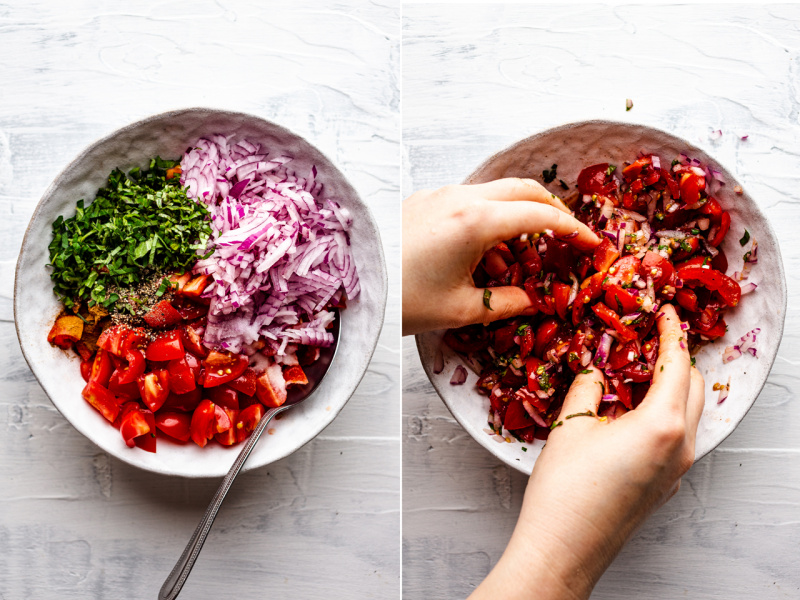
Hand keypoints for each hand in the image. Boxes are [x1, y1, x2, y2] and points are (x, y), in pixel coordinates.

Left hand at [402, 178, 599, 335]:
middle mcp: (461, 197)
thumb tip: (537, 301)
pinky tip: (484, 255)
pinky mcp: (424, 200)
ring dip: (518, 215)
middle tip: (566, 237)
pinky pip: (471, 200)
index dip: (574, 229)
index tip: (592, 244)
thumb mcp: (460, 309)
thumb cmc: (402, 300)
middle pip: (524, 189)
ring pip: (497, 192)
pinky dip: (490, 218)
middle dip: (552, 210)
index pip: (542, 214)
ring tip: (520, 257)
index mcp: (476, 221)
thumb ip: (508, 301)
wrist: (348, 284)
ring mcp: (440, 194)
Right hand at [470, 304, 703, 599]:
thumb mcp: (571, 425)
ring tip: (639, 370)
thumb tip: (597, 366)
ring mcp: (677, 470)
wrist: (564, 549)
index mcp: (661, 423)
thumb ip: (589, 386)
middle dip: (676, 357)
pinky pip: (678, 437)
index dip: (669, 332)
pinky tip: (633, 410)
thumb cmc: (564, 489)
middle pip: (693, 387)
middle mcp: (680, 446)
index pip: (676, 363)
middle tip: (649, 337)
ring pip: (689, 413)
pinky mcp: (666, 486)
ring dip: (672, 386)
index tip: (662, 311)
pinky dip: (665, 413)